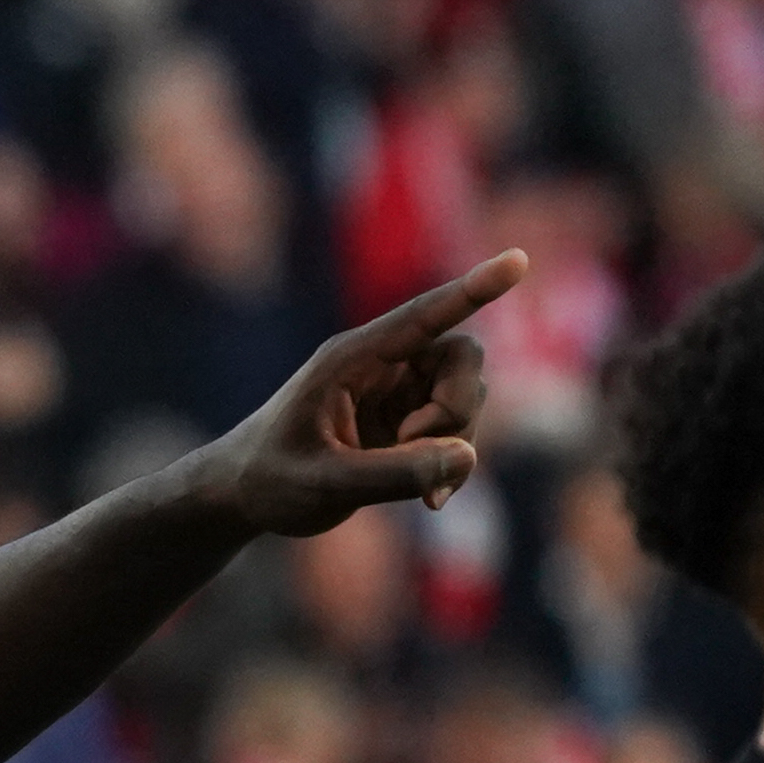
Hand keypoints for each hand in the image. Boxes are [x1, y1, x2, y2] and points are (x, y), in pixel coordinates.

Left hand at [193, 251, 522, 537]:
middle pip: (462, 358)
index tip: (519, 261)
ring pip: (465, 396)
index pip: (424, 316)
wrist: (244, 497)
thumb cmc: (271, 480)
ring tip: (417, 490)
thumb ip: (394, 474)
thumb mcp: (325, 484)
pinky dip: (452, 464)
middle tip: (416, 448)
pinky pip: (456, 431)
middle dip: (458, 408)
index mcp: (353, 358)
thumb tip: (467, 457)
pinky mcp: (406, 423)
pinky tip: (430, 501)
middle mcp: (382, 366)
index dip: (474, 290)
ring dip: (455, 443)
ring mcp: (398, 393)